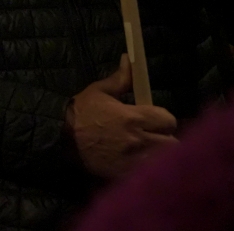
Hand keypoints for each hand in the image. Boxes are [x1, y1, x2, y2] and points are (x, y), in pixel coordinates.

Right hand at [67, 55, 177, 179]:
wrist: (59, 139)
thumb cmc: (79, 113)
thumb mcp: (98, 92)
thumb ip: (119, 79)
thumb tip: (128, 59)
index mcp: (132, 117)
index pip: (168, 120)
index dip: (163, 120)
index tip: (155, 120)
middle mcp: (138, 139)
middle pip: (173, 142)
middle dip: (166, 139)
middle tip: (155, 137)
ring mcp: (134, 160)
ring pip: (165, 160)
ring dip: (161, 156)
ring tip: (151, 152)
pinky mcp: (127, 175)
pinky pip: (151, 175)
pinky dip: (150, 170)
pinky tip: (141, 166)